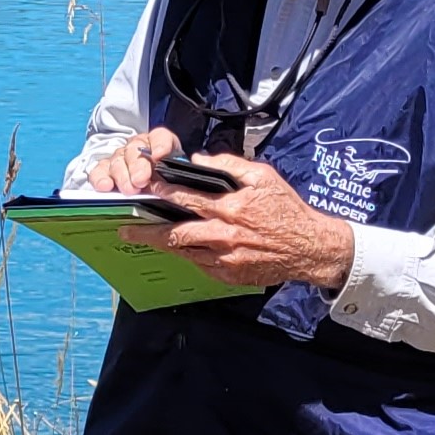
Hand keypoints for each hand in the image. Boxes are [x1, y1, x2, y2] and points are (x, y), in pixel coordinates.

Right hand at [84, 126, 182, 196]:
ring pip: (118, 159)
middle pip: (135, 149)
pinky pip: (99, 170)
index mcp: (160, 144)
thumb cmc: (168, 182)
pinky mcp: (106, 170)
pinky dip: (100, 178)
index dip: (160, 144)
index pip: (160, 137)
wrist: (149, 187)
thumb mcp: (179, 175)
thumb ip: (184, 172)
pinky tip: (105, 186)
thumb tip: (198, 164)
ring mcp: (121, 158)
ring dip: (122, 174)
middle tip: (140, 180)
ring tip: (128, 189)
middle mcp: (138, 147)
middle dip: (137, 165)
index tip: (160, 155)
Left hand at [118, 152, 355, 290]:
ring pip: (184, 252)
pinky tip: (182, 248)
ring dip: (164, 245)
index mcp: (230, 208)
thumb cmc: (286, 209)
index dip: (162, 191)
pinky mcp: (229, 274)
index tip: (144, 187)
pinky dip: (189, 254)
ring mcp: (225, 259)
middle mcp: (223, 236)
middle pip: (175, 234)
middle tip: (126, 231)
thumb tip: (200, 159)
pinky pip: (200, 264)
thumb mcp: (264, 177)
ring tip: (145, 239)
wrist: (308, 247)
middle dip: (147, 232)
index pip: (186, 198)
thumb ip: (230, 165)